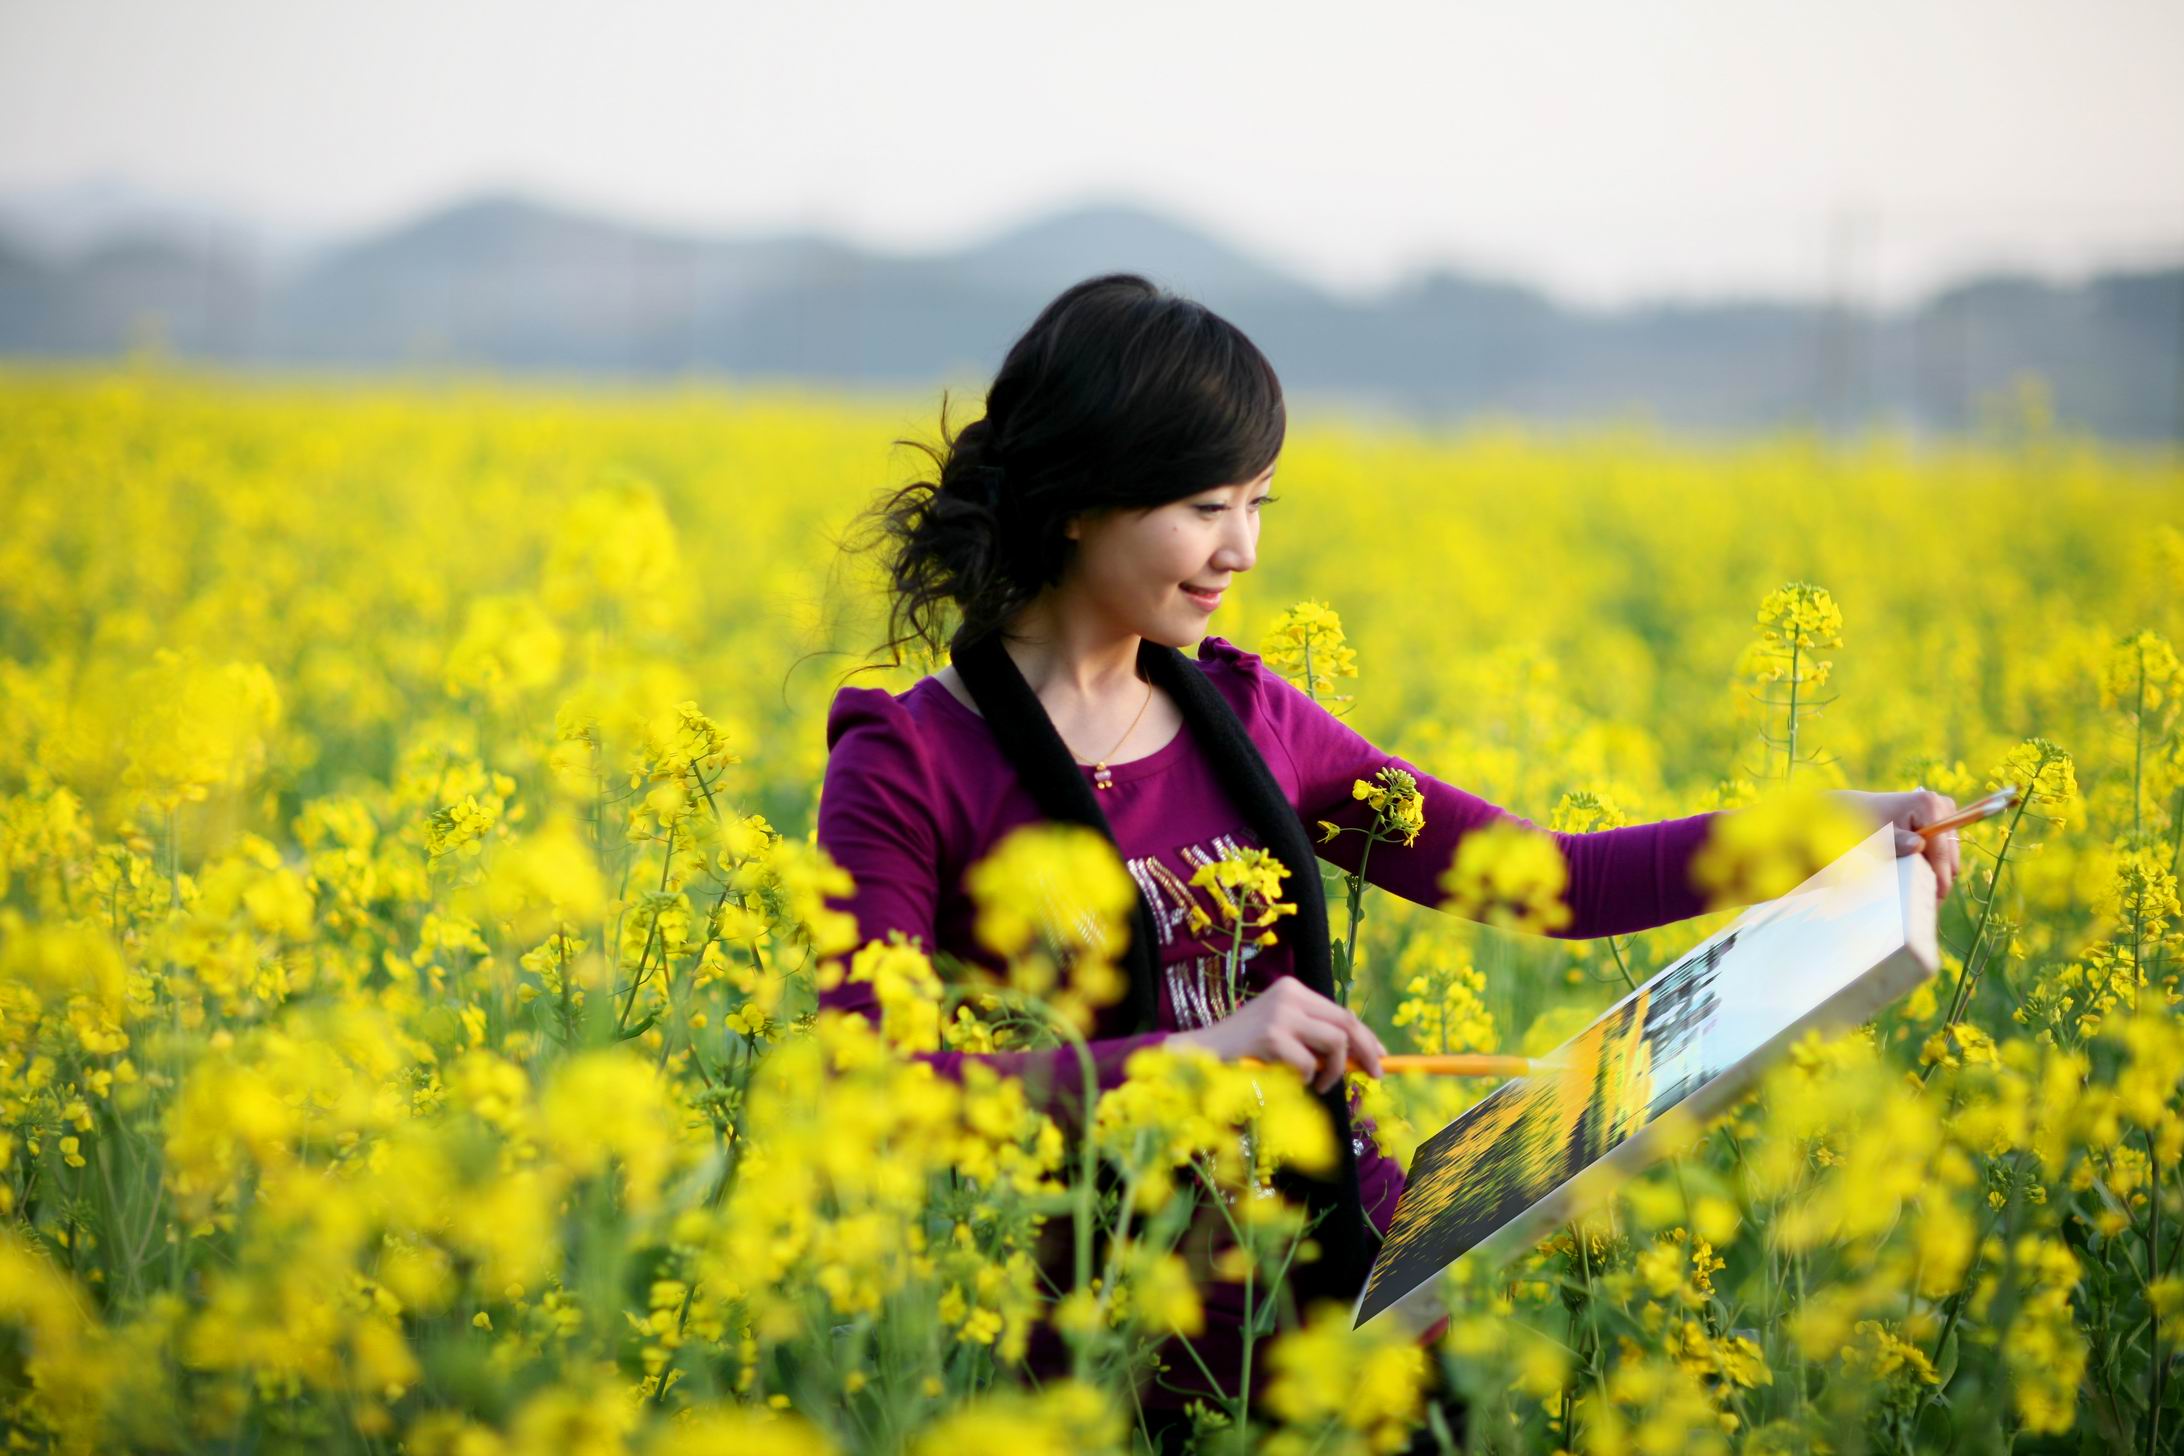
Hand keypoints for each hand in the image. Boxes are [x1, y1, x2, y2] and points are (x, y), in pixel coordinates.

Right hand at [1167, 977, 1386, 1092]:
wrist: (1200, 1054)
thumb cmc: (1244, 1051)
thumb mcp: (1285, 1036)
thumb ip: (1316, 1041)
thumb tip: (1363, 1058)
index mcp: (1293, 990)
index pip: (1342, 1012)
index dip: (1366, 1036)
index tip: (1381, 1056)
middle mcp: (1290, 994)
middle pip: (1347, 1023)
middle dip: (1367, 1052)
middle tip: (1377, 1076)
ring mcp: (1281, 1013)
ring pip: (1335, 1043)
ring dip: (1333, 1072)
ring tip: (1316, 1083)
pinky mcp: (1272, 1035)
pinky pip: (1308, 1064)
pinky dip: (1303, 1079)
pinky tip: (1285, 1080)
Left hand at [1831, 787, 1960, 902]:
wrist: (1859, 810)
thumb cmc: (1864, 822)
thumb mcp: (1877, 834)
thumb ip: (1896, 841)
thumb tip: (1918, 845)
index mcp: (1929, 805)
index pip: (1941, 849)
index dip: (1940, 876)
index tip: (1935, 900)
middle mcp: (1943, 807)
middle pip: (1949, 855)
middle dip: (1940, 879)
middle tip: (1929, 905)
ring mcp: (1946, 815)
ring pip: (1950, 856)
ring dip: (1938, 875)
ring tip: (1924, 897)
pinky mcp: (1944, 823)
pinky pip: (1945, 852)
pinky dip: (1934, 867)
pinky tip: (1923, 882)